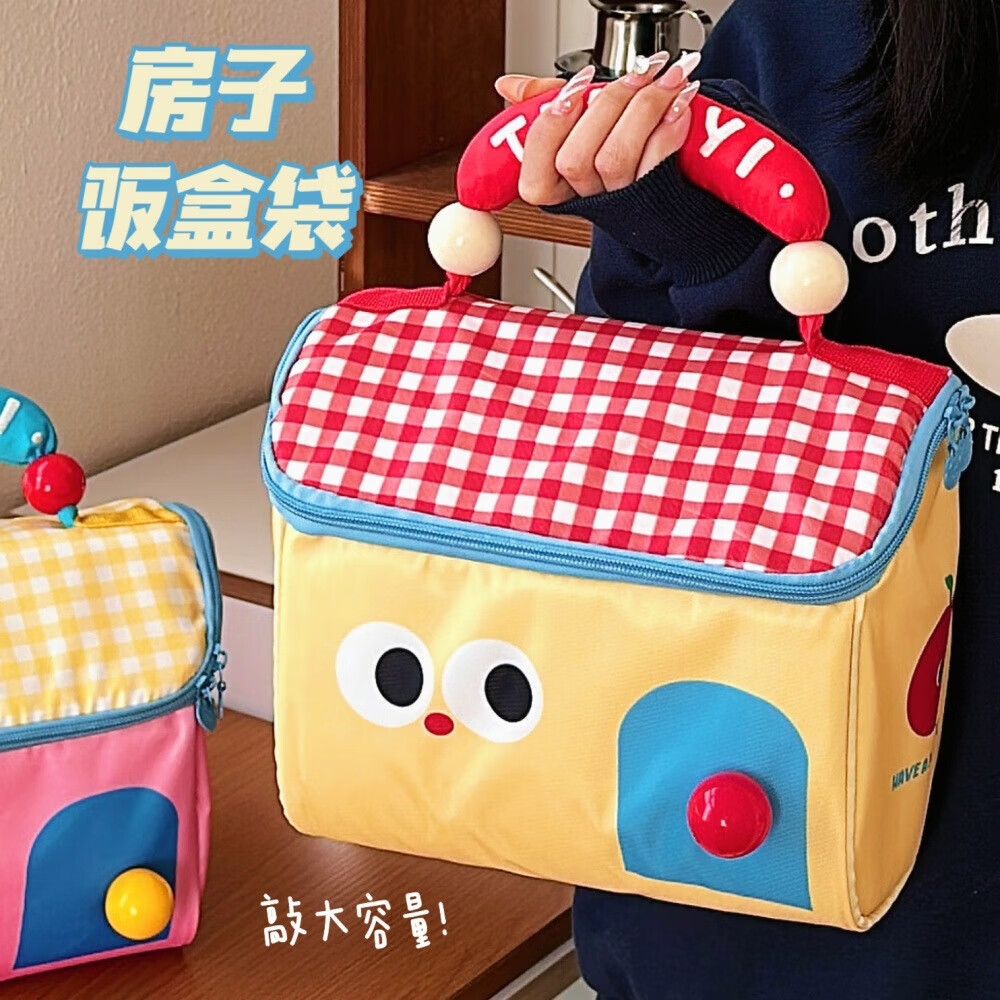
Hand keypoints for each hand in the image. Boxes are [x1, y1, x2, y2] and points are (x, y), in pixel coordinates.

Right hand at [494, 53, 700, 206]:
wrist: (673, 184)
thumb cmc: (619, 147)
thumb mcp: (578, 125)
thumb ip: (543, 104)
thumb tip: (507, 86)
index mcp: (557, 184)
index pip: (535, 168)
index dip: (550, 127)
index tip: (574, 89)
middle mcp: (585, 196)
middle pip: (574, 160)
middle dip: (605, 104)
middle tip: (636, 72)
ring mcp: (619, 200)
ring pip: (614, 159)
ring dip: (643, 106)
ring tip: (666, 77)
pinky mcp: (655, 196)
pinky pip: (655, 162)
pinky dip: (669, 126)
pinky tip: (679, 103)